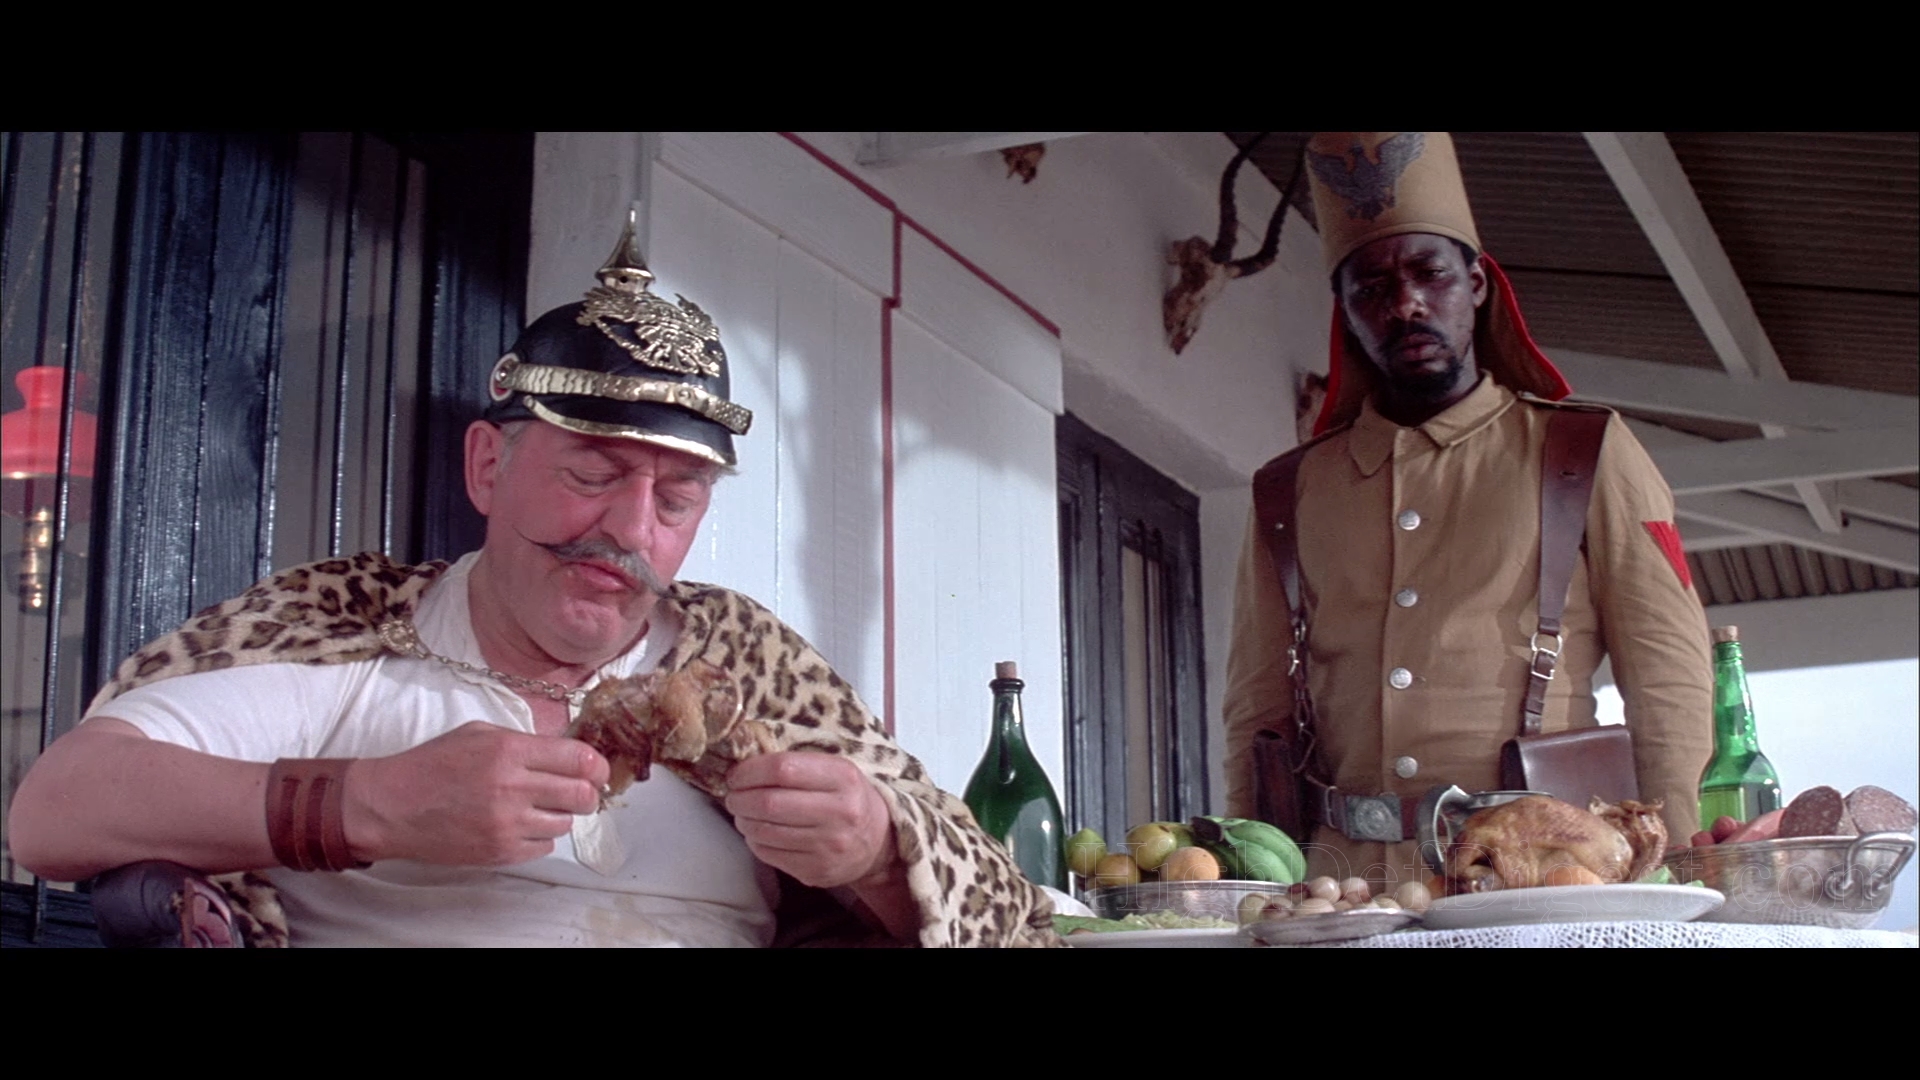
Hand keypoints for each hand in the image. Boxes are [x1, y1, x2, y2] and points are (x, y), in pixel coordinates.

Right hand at [345, 721, 608, 865]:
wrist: (390, 806)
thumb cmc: (432, 765)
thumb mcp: (479, 734)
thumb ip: (524, 741)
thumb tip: (564, 751)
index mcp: (510, 751)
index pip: (580, 759)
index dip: (598, 766)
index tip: (598, 770)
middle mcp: (513, 787)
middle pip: (582, 795)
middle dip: (589, 794)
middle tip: (582, 792)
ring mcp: (507, 824)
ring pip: (565, 823)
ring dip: (560, 815)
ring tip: (538, 807)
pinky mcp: (499, 852)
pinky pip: (544, 847)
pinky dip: (540, 837)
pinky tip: (520, 825)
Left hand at [724, 752, 896, 889]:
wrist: (878, 842)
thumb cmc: (846, 797)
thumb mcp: (835, 770)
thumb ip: (796, 763)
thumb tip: (742, 763)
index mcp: (843, 777)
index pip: (783, 768)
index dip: (750, 770)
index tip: (736, 774)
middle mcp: (839, 812)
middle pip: (769, 802)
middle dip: (739, 797)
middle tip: (733, 795)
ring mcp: (828, 846)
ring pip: (765, 831)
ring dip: (743, 820)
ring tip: (743, 812)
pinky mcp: (816, 871)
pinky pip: (769, 854)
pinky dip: (754, 841)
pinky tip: (758, 832)